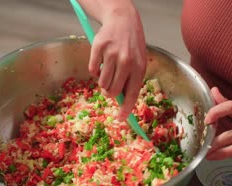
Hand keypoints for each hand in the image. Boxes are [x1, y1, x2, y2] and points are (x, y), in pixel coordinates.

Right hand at [88, 5, 146, 119]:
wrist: (122, 20)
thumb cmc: (131, 45)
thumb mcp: (138, 62)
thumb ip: (131, 80)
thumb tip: (122, 102)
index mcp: (139, 67)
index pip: (132, 94)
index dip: (125, 109)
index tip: (120, 119)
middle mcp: (126, 61)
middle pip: (113, 91)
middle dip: (109, 93)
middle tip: (109, 87)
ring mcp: (111, 54)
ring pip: (102, 83)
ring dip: (102, 80)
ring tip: (107, 69)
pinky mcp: (98, 48)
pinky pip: (92, 70)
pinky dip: (95, 69)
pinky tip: (101, 60)